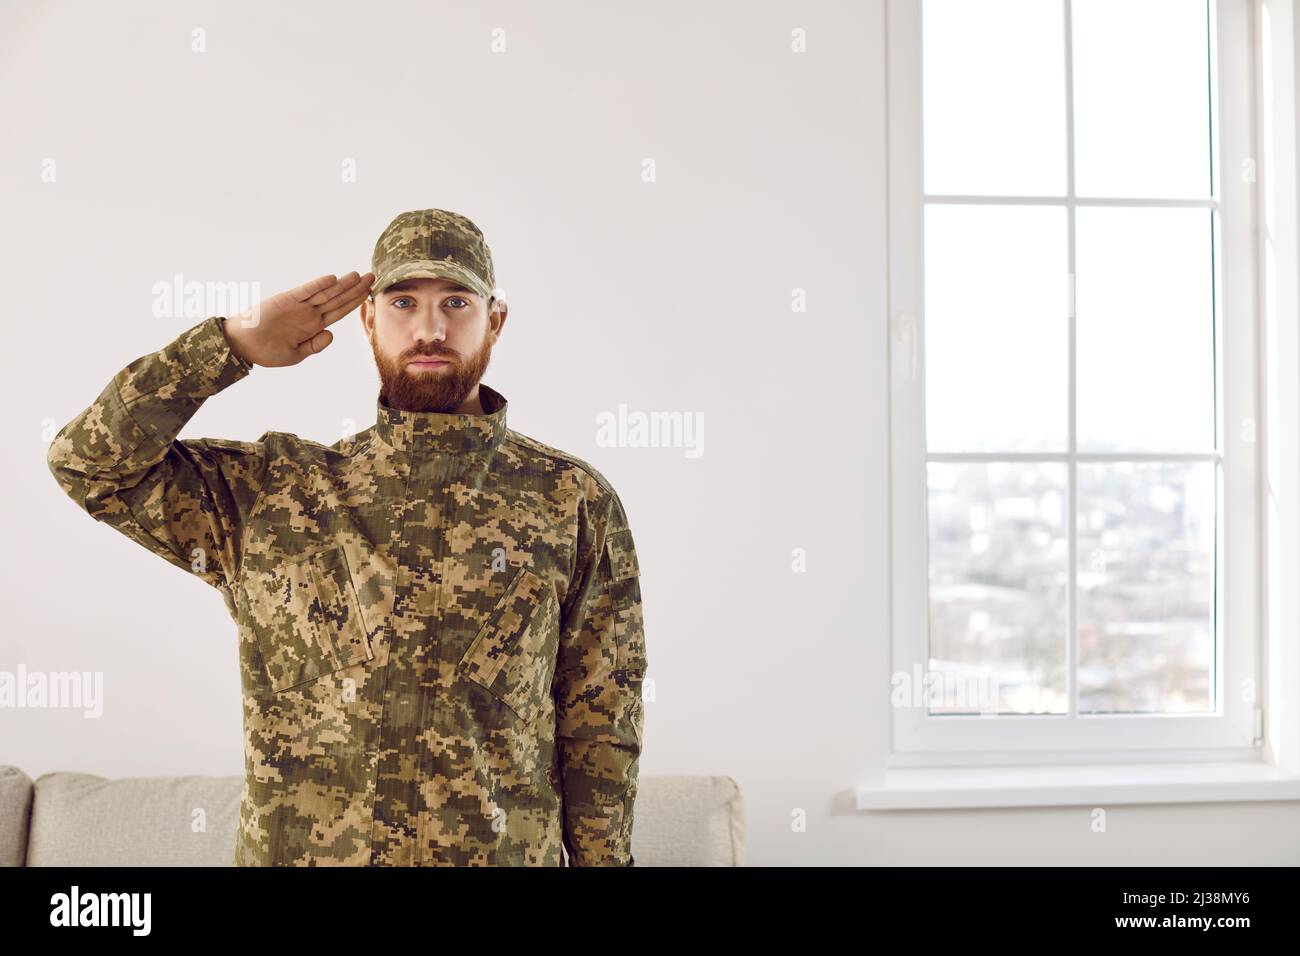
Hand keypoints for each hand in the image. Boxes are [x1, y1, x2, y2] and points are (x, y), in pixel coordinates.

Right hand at [223, 271, 373, 367]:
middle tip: (372, 276)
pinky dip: (318, 285)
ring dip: (342, 284)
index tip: (370, 294)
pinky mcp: (286, 300)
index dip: (355, 302)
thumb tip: (330, 333)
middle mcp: (309, 313)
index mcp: (313, 326)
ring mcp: (299, 306)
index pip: (339, 311)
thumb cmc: (267, 351)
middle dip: (356, 289)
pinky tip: (333, 279)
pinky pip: (305, 292)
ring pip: (325, 293)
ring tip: (358, 275)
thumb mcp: (296, 354)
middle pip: (337, 299)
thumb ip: (315, 345)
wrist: (243, 346)